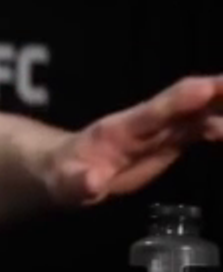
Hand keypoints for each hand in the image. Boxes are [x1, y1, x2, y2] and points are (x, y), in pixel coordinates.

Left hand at [47, 76, 222, 205]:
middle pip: (183, 105)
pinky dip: (220, 126)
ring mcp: (158, 132)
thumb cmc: (64, 175)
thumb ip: (79, 183)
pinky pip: (199, 130)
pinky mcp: (168, 142)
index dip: (179, 101)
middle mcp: (144, 125)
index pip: (153, 113)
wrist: (67, 171)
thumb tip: (92, 182)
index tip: (206, 88)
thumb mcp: (66, 183)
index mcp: (119, 131)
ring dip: (222, 106)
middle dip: (213, 93)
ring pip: (197, 114)